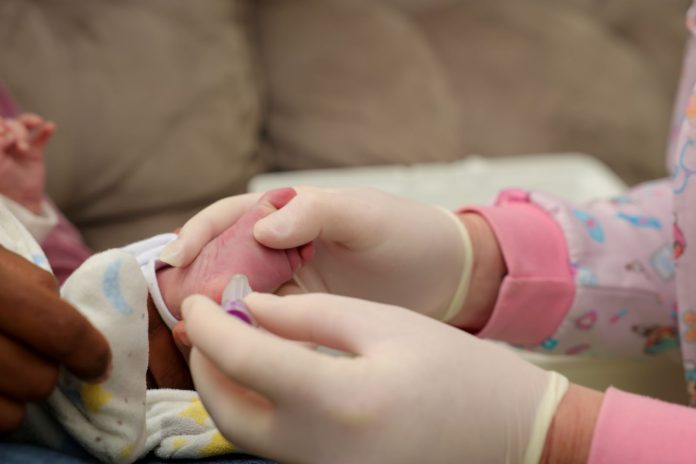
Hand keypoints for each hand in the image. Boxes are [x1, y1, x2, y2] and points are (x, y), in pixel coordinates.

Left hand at [0, 114, 54, 213]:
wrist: (22, 199)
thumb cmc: (5, 184)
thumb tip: (6, 133)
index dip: (1, 125)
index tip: (4, 134)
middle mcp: (5, 143)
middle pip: (10, 124)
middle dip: (16, 131)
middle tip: (21, 147)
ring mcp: (20, 146)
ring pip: (24, 126)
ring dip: (28, 126)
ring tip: (34, 133)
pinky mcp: (35, 152)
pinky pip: (41, 137)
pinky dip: (46, 131)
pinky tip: (50, 126)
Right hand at [0, 246, 110, 431]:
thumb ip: (38, 290)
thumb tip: (82, 336)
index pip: (62, 330)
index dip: (90, 353)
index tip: (98, 365)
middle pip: (38, 379)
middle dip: (47, 374)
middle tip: (35, 359)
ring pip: (10, 414)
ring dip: (16, 401)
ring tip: (3, 374)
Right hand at [163, 187, 499, 321]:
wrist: (446, 278)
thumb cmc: (407, 234)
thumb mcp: (364, 214)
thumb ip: (314, 212)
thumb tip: (260, 230)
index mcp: (289, 213)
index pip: (229, 218)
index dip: (198, 236)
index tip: (176, 260)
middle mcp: (280, 248)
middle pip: (220, 260)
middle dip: (193, 281)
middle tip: (177, 310)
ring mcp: (289, 284)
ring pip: (234, 296)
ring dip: (210, 313)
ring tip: (191, 336)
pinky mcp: (302, 316)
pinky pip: (261, 324)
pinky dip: (241, 335)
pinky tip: (227, 353)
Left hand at [182, 292, 575, 463]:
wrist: (507, 433)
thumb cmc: (455, 370)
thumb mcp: (385, 324)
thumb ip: (310, 315)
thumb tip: (249, 310)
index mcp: (339, 401)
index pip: (244, 362)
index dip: (210, 327)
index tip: (198, 301)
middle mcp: (320, 452)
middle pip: (226, 411)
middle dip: (205, 364)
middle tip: (209, 323)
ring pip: (243, 433)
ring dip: (225, 387)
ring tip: (234, 343)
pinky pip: (272, 445)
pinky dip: (254, 408)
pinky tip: (266, 374)